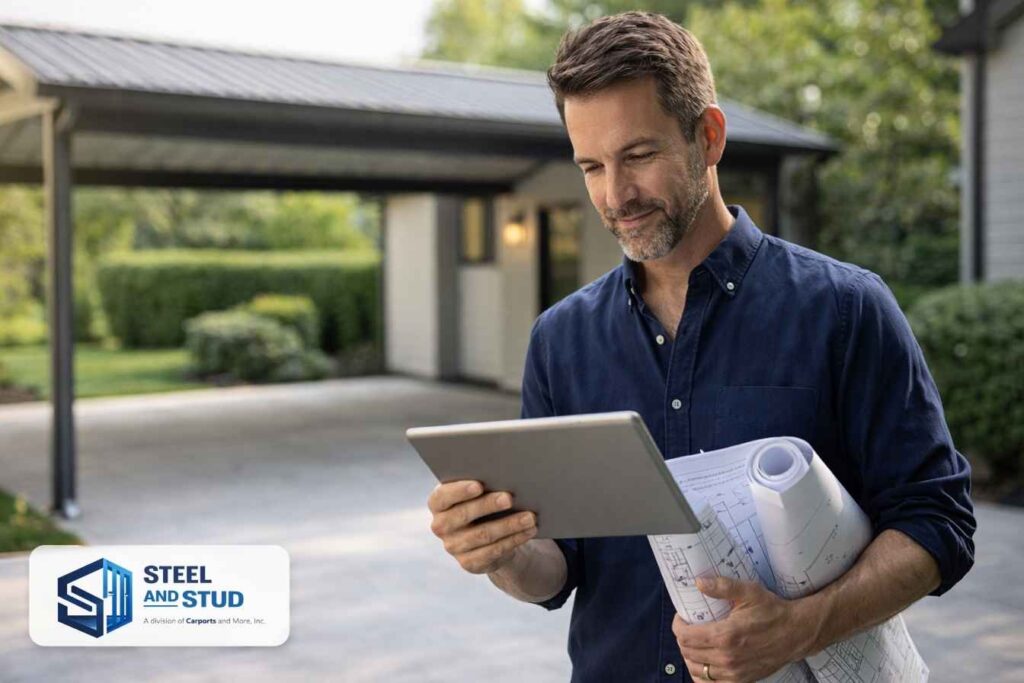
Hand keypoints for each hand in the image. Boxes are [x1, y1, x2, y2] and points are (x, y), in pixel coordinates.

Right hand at [427, 480, 537, 573]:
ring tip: (529, 516)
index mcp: (438, 504)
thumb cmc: (481, 503)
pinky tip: (529, 531)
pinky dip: (514, 539)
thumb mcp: (477, 494)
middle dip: (488, 505)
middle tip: (509, 498)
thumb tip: (504, 477)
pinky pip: (494, 551)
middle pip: (464, 515)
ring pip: (483, 535)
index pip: (442, 497)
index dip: (459, 491)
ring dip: (509, 525)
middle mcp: (441, 526)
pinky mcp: (469, 563)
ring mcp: (453, 547)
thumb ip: (481, 486)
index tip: (479, 485)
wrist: (485, 536)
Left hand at [672, 576, 820, 682]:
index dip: (678, 625)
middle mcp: (726, 658)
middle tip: (688, 628)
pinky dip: (702, 676)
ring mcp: (734, 673)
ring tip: (694, 644)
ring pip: (696, 670)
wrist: (797, 633)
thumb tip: (698, 582)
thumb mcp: (749, 592)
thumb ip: (722, 586)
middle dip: (682, 639)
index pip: (685, 637)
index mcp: (725, 636)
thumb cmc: (773, 611)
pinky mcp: (742, 681)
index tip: (682, 617)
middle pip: (687, 653)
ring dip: (690, 657)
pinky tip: (704, 663)